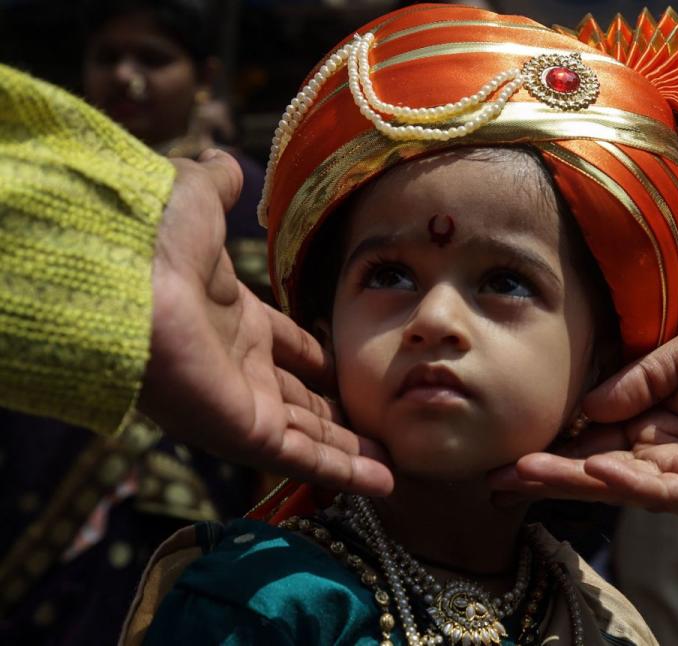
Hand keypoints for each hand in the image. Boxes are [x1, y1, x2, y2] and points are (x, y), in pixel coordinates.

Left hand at [138, 150, 392, 494]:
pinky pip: (304, 458)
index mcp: (234, 321)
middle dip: (338, 417)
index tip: (347, 370)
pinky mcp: (245, 432)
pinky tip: (383, 483)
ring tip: (395, 468)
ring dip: (350, 454)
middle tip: (380, 428)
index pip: (287, 347)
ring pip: (308, 437)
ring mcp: (242, 404)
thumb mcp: (197, 200)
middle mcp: (238, 369)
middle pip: (301, 401)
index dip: (317, 360)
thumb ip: (218, 187)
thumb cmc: (160, 237)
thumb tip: (224, 161)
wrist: (129, 275)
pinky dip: (344, 473)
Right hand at [490, 320, 677, 510]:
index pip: (591, 439)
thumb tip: (589, 407)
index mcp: (651, 421)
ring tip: (528, 473)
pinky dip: (631, 482)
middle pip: (595, 469)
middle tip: (496, 478)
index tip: (506, 448)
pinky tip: (599, 468)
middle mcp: (662, 453)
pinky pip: (668, 489)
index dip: (552, 445)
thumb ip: (638, 379)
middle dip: (547, 474)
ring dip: (575, 481)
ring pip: (622, 484)